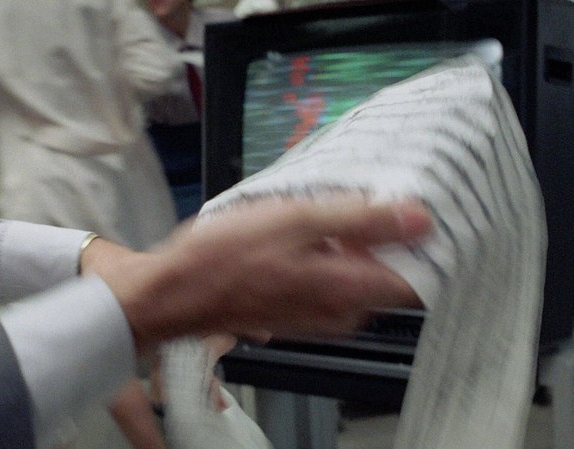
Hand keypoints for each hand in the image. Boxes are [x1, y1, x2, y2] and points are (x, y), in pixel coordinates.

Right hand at [82, 197, 430, 353]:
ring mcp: (320, 318)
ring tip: (324, 210)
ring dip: (353, 245)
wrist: (176, 293)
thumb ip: (361, 219)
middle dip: (385, 237)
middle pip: (390, 274)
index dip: (423, 239)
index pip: (420, 275)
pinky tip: (302, 233)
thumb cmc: (225, 256)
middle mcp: (342, 314)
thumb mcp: (295, 220)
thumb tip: (420, 218)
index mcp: (349, 291)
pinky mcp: (300, 314)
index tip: (415, 205)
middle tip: (360, 197)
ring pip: (359, 277)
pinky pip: (332, 284)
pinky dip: (329, 258)